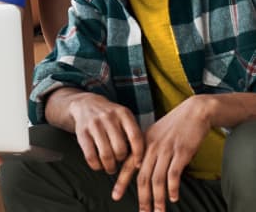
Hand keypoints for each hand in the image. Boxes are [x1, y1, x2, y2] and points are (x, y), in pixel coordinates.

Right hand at [68, 92, 143, 175]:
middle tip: (119, 160)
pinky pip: (91, 156)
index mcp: (123, 113)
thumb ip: (133, 135)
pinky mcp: (82, 132)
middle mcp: (108, 117)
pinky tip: (98, 164)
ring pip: (106, 155)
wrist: (86, 104)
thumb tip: (140, 163)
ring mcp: (94, 124)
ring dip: (109, 166)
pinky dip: (96, 166)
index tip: (137, 164)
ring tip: (110, 167)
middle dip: (121, 159)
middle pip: (120, 149)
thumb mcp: (124, 118)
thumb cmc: (110, 118)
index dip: (138, 154)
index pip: (135, 137)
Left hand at [122, 96, 210, 211]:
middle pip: (143, 176)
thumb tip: (141, 168)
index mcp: (143, 143)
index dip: (122, 182)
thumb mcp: (155, 134)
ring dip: (158, 198)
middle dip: (142, 197)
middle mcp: (151, 147)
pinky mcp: (181, 152)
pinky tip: (173, 198)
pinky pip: (174, 173)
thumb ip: (147, 150)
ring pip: (158, 178)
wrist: (193, 112)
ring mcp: (166, 149)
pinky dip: (172, 187)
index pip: (129, 165)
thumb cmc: (175, 125)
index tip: (115, 195)